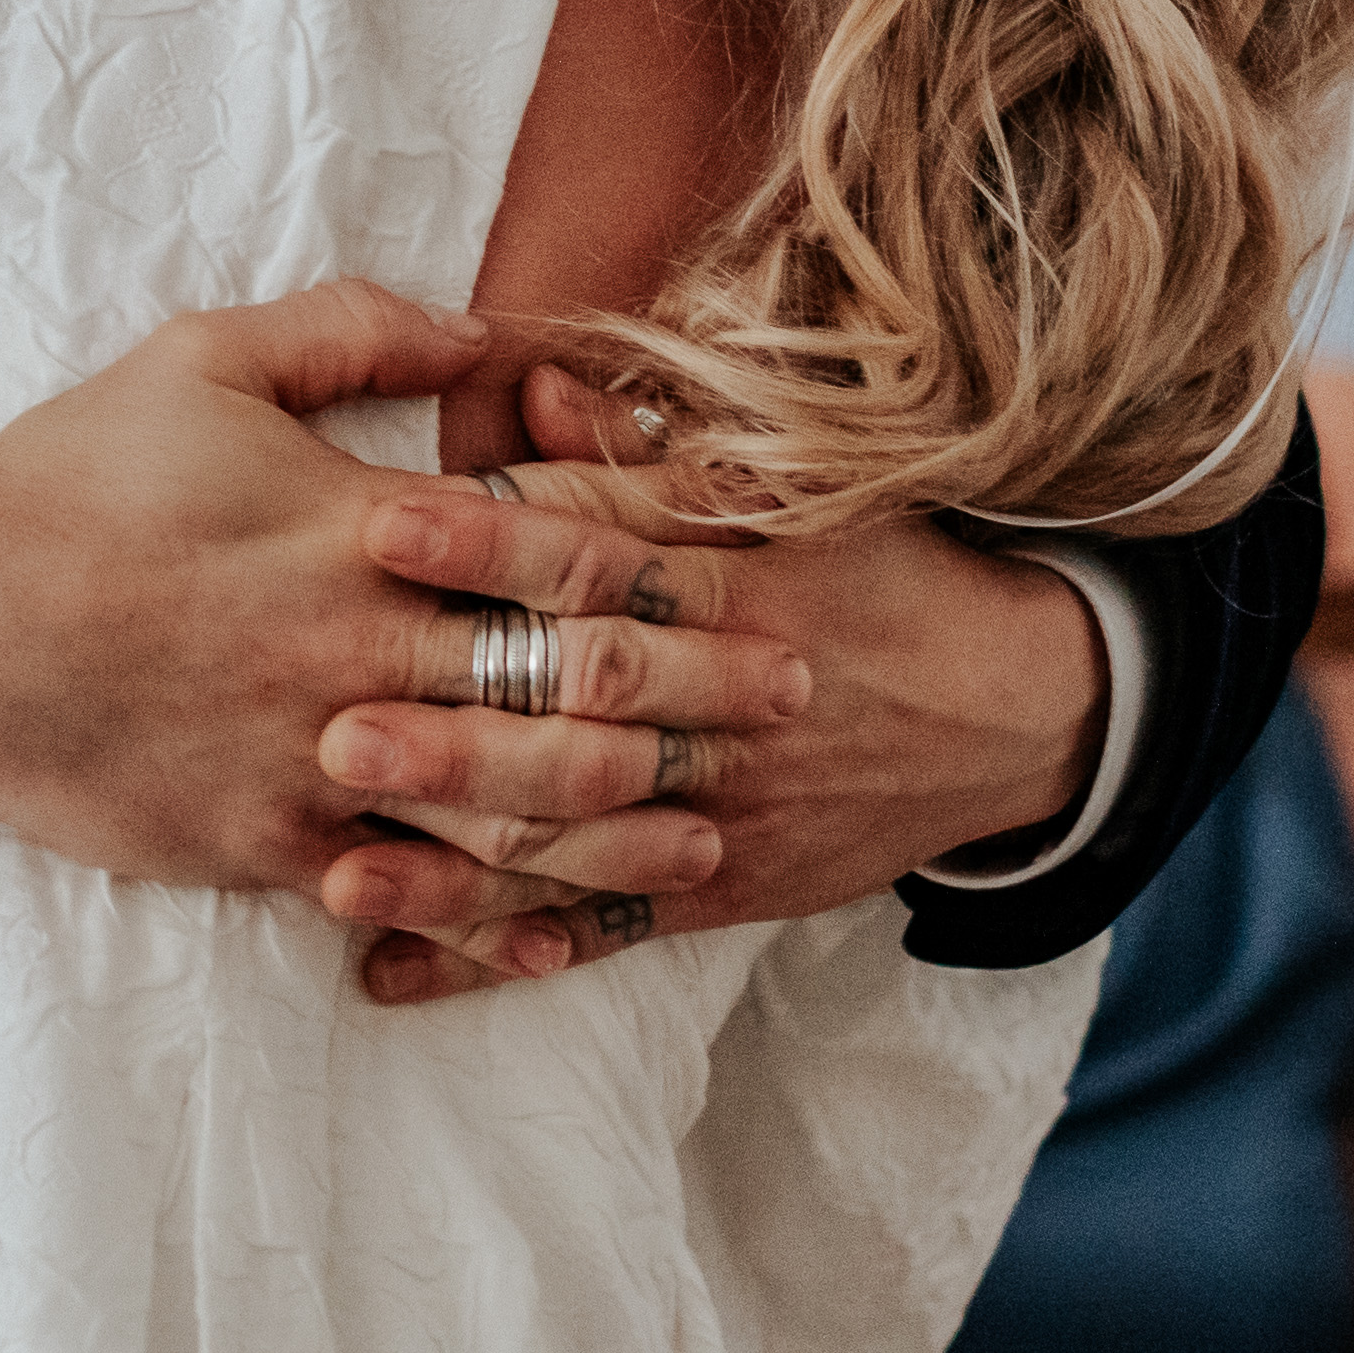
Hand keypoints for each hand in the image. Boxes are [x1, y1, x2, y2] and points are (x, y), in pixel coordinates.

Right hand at [0, 282, 806, 901]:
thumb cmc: (72, 477)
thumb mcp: (205, 357)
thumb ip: (355, 331)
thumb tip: (489, 325)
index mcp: (349, 529)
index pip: (546, 555)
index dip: (664, 569)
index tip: (755, 578)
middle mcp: (351, 653)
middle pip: (558, 688)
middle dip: (692, 699)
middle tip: (797, 705)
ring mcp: (311, 762)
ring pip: (503, 810)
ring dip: (623, 826)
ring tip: (718, 833)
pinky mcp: (263, 845)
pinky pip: (403, 898)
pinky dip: (490, 927)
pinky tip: (566, 944)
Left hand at [347, 442, 1104, 1007]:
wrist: (1016, 708)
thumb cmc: (881, 573)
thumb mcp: (796, 493)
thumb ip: (646, 455)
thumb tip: (530, 382)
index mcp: (741, 588)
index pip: (604, 563)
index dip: (494, 542)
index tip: (385, 521)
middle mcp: (730, 708)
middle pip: (583, 718)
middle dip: (461, 731)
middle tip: (337, 728)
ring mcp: (727, 810)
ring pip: (578, 843)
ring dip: (455, 869)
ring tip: (337, 874)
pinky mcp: (722, 888)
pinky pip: (602, 926)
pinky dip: (498, 956)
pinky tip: (391, 970)